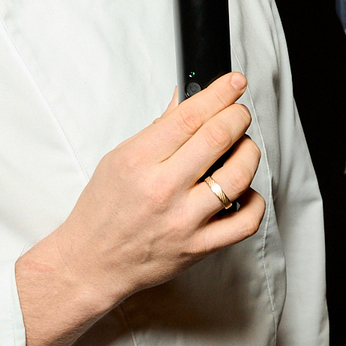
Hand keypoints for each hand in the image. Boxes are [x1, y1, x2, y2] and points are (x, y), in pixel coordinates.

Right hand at [16, 72, 265, 345]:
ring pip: (238, 176)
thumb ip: (158, 130)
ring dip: (248, 153)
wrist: (92, 262)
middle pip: (219, 138)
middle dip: (237, 117)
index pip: (189, 116)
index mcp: (138, 161)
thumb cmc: (102, 211)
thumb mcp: (118, 159)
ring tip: (241, 149)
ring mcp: (184, 220)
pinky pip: (245, 221)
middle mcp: (163, 189)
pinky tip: (243, 191)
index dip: (219, 93)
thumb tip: (186, 98)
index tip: (234, 83)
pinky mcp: (199, 247)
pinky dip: (254, 201)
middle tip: (238, 114)